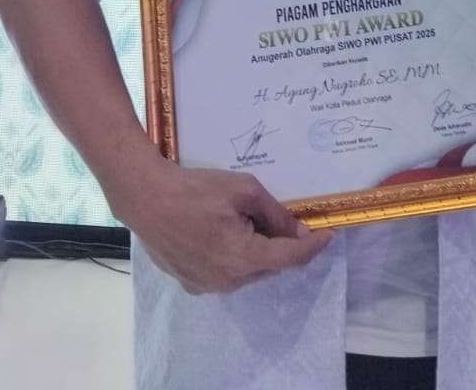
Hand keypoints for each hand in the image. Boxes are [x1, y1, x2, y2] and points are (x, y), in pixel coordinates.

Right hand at [107, 153, 332, 292]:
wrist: (146, 198)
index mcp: (243, 258)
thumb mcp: (243, 190)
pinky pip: (225, 273)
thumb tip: (297, 232)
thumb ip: (275, 214)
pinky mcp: (191, 283)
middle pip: (268, 266)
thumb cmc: (196, 189)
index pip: (289, 259)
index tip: (329, 234)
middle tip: (281, 217)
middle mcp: (228, 281)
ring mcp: (207, 286)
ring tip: (245, 220)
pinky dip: (234, 256)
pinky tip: (221, 231)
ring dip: (256, 251)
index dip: (313, 247)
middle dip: (280, 244)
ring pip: (247, 271)